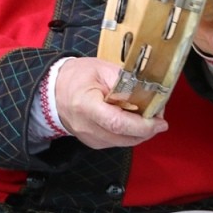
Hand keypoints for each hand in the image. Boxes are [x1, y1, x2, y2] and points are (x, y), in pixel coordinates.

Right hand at [54, 57, 168, 149]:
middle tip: (159, 116)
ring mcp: (89, 138)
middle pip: (124, 137)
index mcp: (86, 105)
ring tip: (147, 117)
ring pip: (124, 143)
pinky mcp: (93, 143)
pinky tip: (132, 121)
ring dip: (141, 132)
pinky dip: (130, 134)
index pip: (117, 123)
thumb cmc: (77, 76)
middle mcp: (86, 126)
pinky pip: (118, 142)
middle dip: (148, 129)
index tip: (159, 120)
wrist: (53, 91)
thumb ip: (126, 82)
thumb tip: (150, 94)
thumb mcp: (102, 69)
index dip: (142, 125)